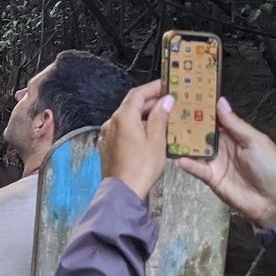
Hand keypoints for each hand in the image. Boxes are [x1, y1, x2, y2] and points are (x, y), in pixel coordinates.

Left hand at [100, 79, 172, 199]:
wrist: (123, 190)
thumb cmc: (140, 168)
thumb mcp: (156, 140)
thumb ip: (160, 117)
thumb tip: (165, 101)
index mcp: (123, 117)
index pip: (138, 94)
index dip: (153, 87)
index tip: (165, 85)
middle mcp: (111, 123)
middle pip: (131, 105)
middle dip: (150, 101)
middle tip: (167, 100)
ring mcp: (107, 134)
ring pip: (127, 117)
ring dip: (143, 114)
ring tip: (161, 117)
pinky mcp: (107, 145)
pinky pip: (122, 129)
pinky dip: (135, 126)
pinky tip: (147, 133)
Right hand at [178, 98, 275, 228]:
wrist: (272, 201)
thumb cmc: (271, 168)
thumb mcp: (256, 141)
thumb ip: (236, 124)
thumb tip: (221, 103)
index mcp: (234, 134)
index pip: (214, 117)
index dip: (203, 107)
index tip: (188, 94)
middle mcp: (221, 146)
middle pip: (200, 131)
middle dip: (187, 121)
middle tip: (170, 110)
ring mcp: (214, 161)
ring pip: (194, 148)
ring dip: (183, 141)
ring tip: (168, 131)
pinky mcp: (210, 177)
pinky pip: (196, 168)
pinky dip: (188, 164)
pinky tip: (180, 158)